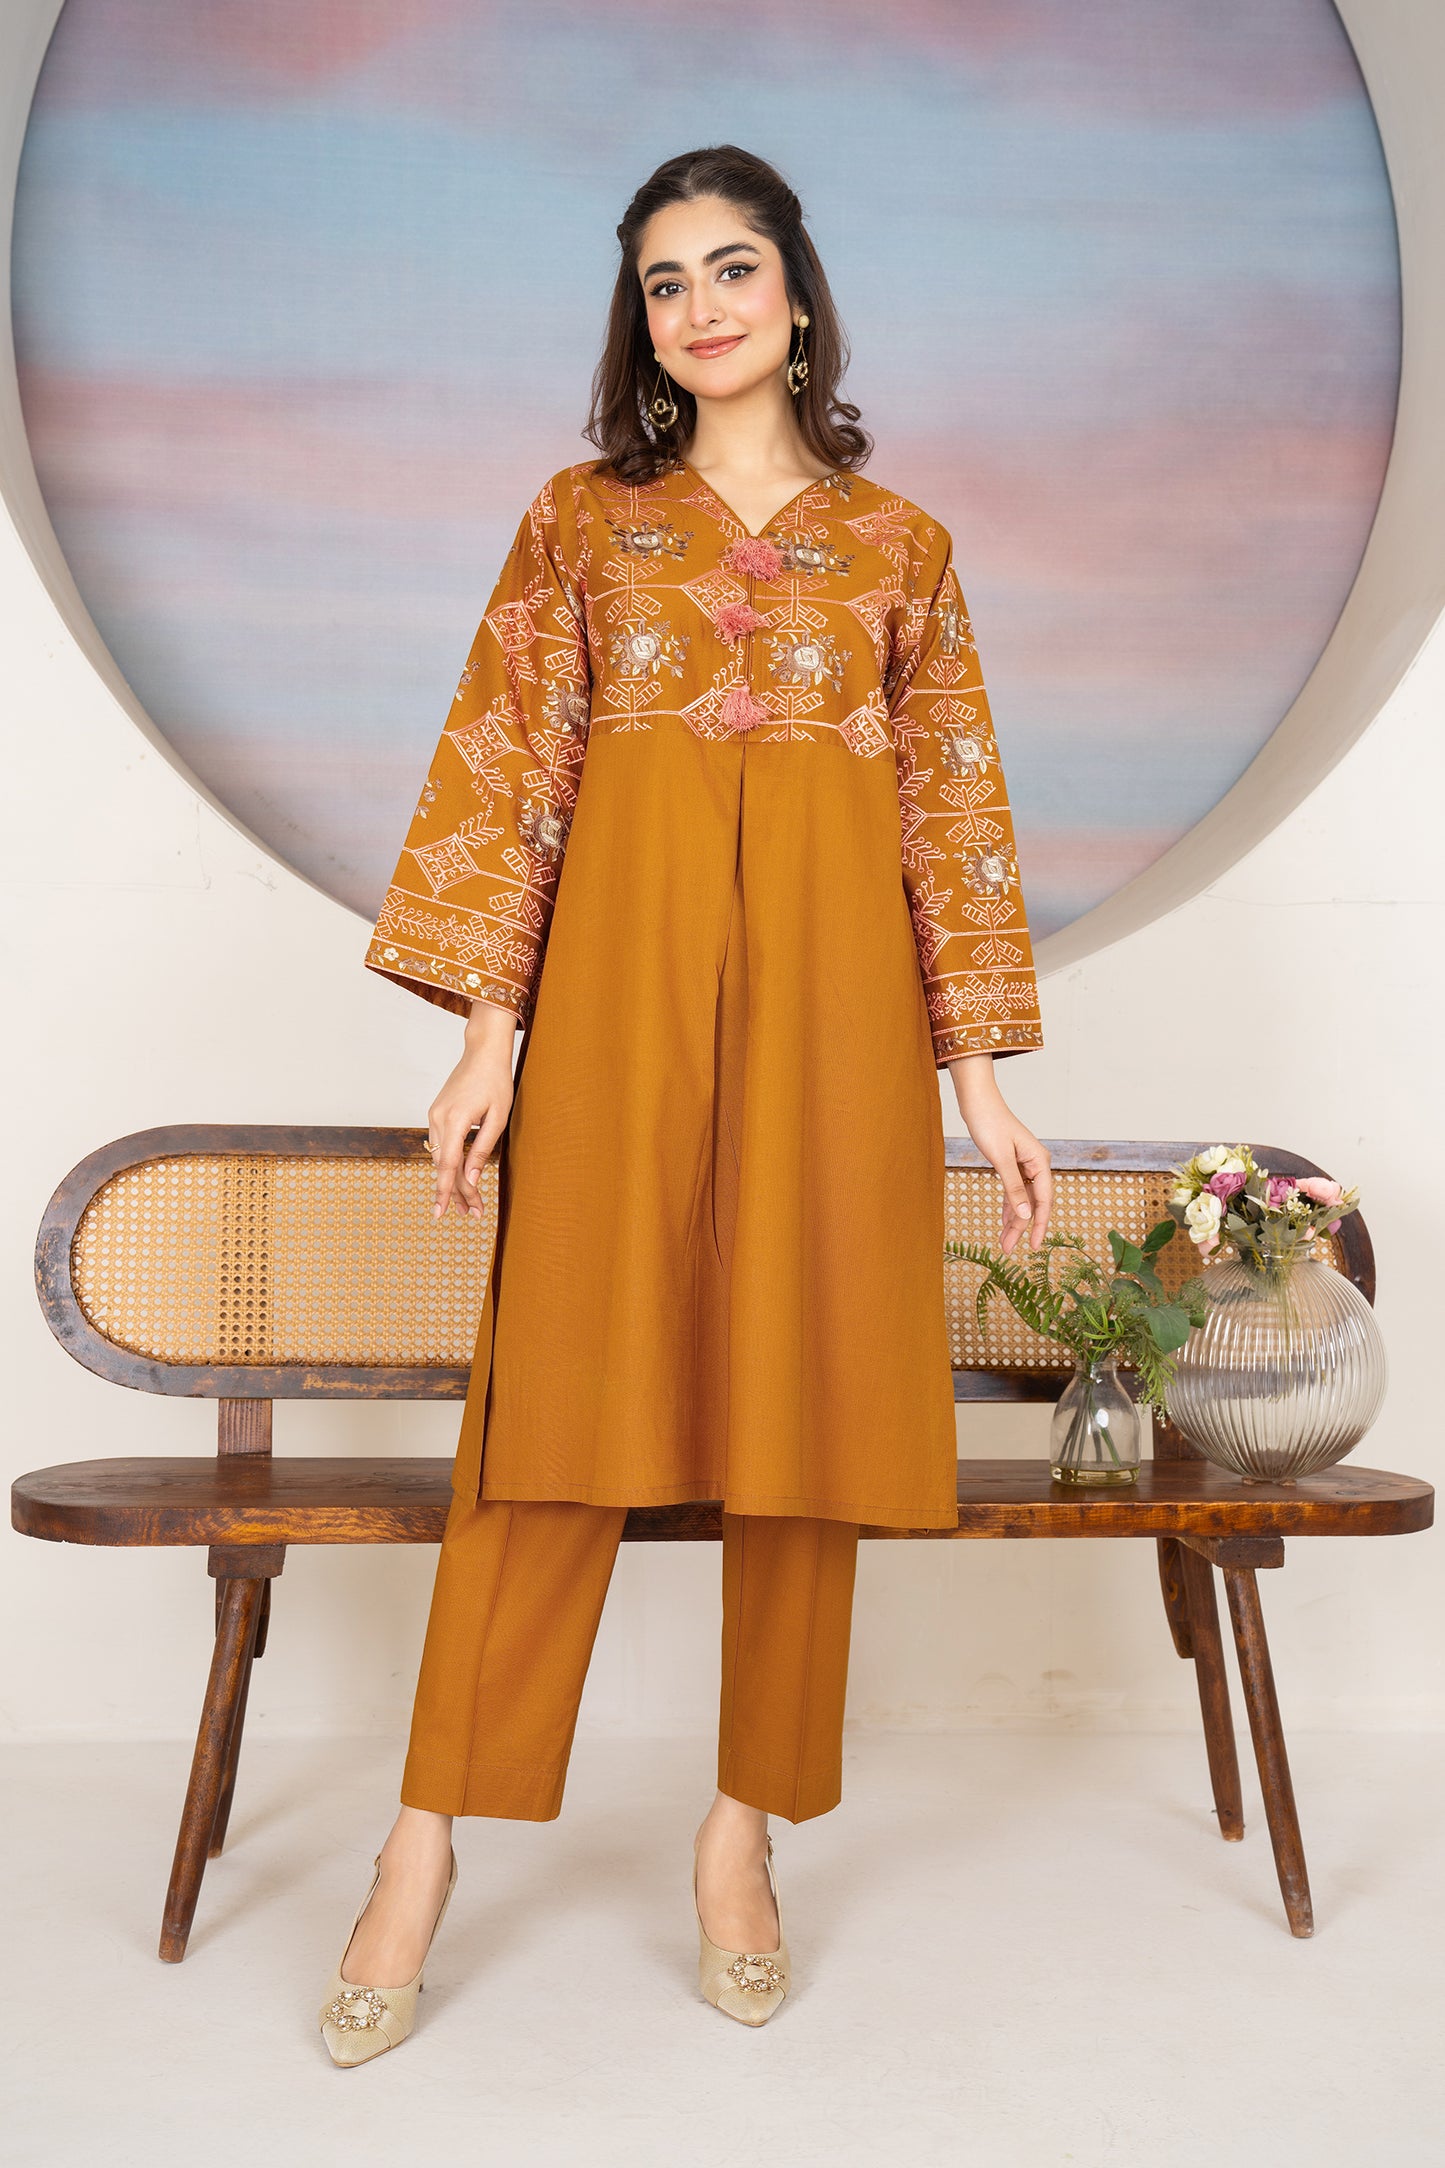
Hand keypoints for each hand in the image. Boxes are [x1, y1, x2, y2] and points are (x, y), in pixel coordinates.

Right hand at [428, 999, 518, 1220]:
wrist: (482, 1052)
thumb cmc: (496, 1082)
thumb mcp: (498, 1118)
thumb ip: (483, 1149)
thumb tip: (474, 1180)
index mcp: (455, 1120)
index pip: (447, 1165)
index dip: (445, 1192)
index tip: (440, 1214)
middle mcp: (438, 1119)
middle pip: (444, 1165)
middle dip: (456, 1192)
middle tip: (471, 1214)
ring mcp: (434, 1115)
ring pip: (440, 1157)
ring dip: (452, 1180)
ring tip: (466, 1204)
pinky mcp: (436, 1113)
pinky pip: (440, 1145)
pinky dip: (449, 1163)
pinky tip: (459, 1178)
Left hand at [947, 1054, 1052, 1254]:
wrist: (977, 1102)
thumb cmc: (989, 1124)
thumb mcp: (1000, 1158)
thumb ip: (1014, 1187)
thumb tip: (1025, 1215)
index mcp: (1040, 1161)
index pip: (1044, 1200)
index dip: (1039, 1225)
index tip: (1034, 1246)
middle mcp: (1037, 1164)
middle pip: (1033, 1203)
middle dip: (1022, 1227)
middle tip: (1009, 1249)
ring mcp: (1025, 1164)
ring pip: (1023, 1199)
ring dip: (1014, 1220)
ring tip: (1004, 1242)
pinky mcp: (1013, 1163)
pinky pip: (1015, 1191)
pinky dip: (1010, 1206)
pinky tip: (1005, 1221)